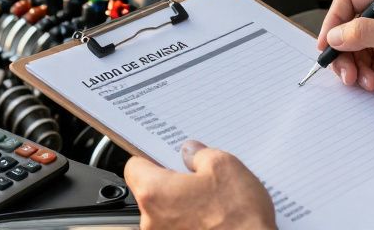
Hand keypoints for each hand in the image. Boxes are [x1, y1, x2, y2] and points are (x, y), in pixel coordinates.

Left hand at [124, 140, 275, 229]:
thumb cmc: (239, 218)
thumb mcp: (225, 166)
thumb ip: (200, 154)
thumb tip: (191, 152)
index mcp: (154, 193)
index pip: (134, 167)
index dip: (150, 157)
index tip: (164, 155)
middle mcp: (151, 222)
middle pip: (151, 191)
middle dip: (172, 181)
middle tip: (197, 174)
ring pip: (166, 213)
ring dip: (183, 204)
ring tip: (212, 199)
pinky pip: (178, 229)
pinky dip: (192, 223)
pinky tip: (215, 218)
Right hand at [318, 0, 373, 110]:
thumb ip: (366, 33)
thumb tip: (336, 34)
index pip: (350, 1)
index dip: (334, 22)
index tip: (326, 44)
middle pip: (351, 32)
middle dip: (346, 54)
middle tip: (346, 73)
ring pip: (361, 55)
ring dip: (361, 71)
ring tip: (371, 83)